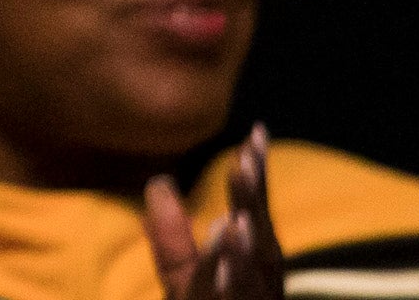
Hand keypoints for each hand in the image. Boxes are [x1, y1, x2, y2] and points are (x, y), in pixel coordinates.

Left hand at [145, 128, 280, 299]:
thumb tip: (157, 182)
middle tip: (246, 160)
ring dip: (245, 249)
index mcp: (254, 266)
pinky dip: (230, 284)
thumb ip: (172, 236)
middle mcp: (261, 285)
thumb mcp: (185, 279)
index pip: (255, 213)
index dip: (256, 177)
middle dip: (254, 202)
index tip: (255, 133)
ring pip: (252, 278)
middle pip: (262, 239)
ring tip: (236, 218)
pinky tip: (220, 270)